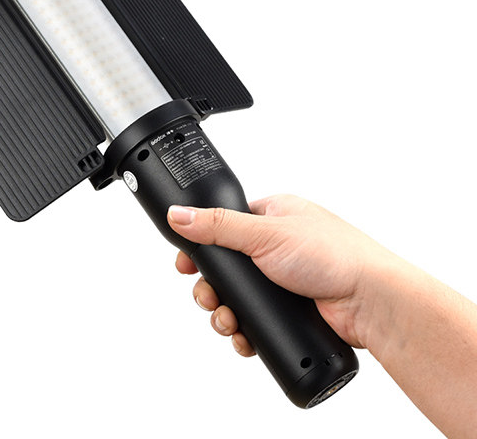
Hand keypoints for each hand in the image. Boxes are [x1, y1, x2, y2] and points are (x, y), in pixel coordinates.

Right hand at [167, 194, 395, 356]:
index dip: (202, 246)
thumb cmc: (334, 255)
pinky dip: (246, 330)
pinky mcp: (294, 309)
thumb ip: (217, 225)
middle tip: (207, 299)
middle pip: (228, 267)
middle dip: (212, 287)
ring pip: (241, 297)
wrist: (374, 302)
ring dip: (226, 312)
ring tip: (226, 322)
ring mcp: (287, 279)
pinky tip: (243, 337)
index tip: (186, 265)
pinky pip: (259, 320)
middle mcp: (279, 245)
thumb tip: (178, 215)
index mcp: (274, 215)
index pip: (224, 225)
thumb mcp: (265, 233)